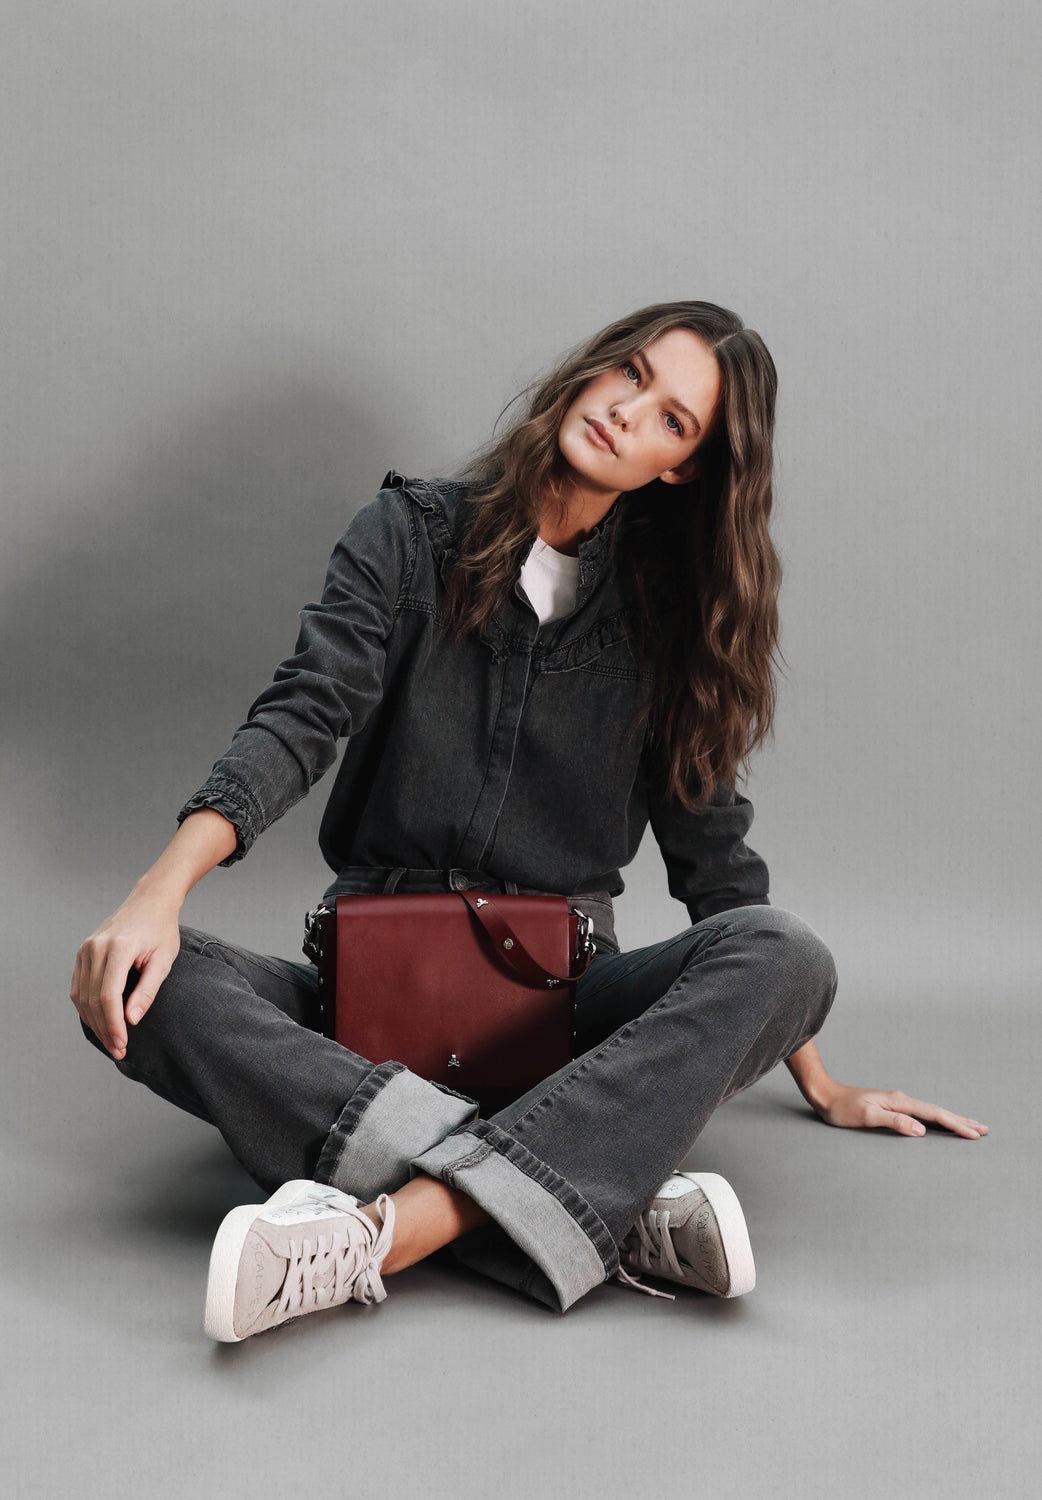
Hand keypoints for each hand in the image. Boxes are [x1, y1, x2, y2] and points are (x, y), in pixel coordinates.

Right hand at [71, 887, 181, 1060]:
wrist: (149, 901)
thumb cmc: (161, 930)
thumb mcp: (163, 960)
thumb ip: (148, 990)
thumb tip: (131, 1020)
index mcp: (119, 948)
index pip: (108, 995)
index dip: (113, 1024)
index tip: (122, 1045)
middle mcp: (96, 947)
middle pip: (92, 999)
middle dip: (104, 1029)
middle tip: (118, 1051)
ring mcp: (85, 949)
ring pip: (80, 996)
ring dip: (93, 1022)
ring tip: (110, 1041)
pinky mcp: (82, 952)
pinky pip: (78, 986)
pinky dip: (86, 1008)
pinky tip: (100, 1022)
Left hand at [814, 1083, 987, 1138]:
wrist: (826, 1095)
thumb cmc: (843, 1109)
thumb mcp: (867, 1117)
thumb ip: (894, 1122)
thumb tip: (921, 1130)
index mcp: (899, 1101)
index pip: (934, 1114)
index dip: (955, 1124)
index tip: (974, 1133)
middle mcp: (901, 1099)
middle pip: (938, 1111)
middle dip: (961, 1120)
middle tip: (983, 1129)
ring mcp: (897, 1102)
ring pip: (931, 1112)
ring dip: (952, 1119)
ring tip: (970, 1125)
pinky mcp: (892, 1106)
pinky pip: (921, 1113)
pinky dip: (936, 1118)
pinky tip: (939, 1122)